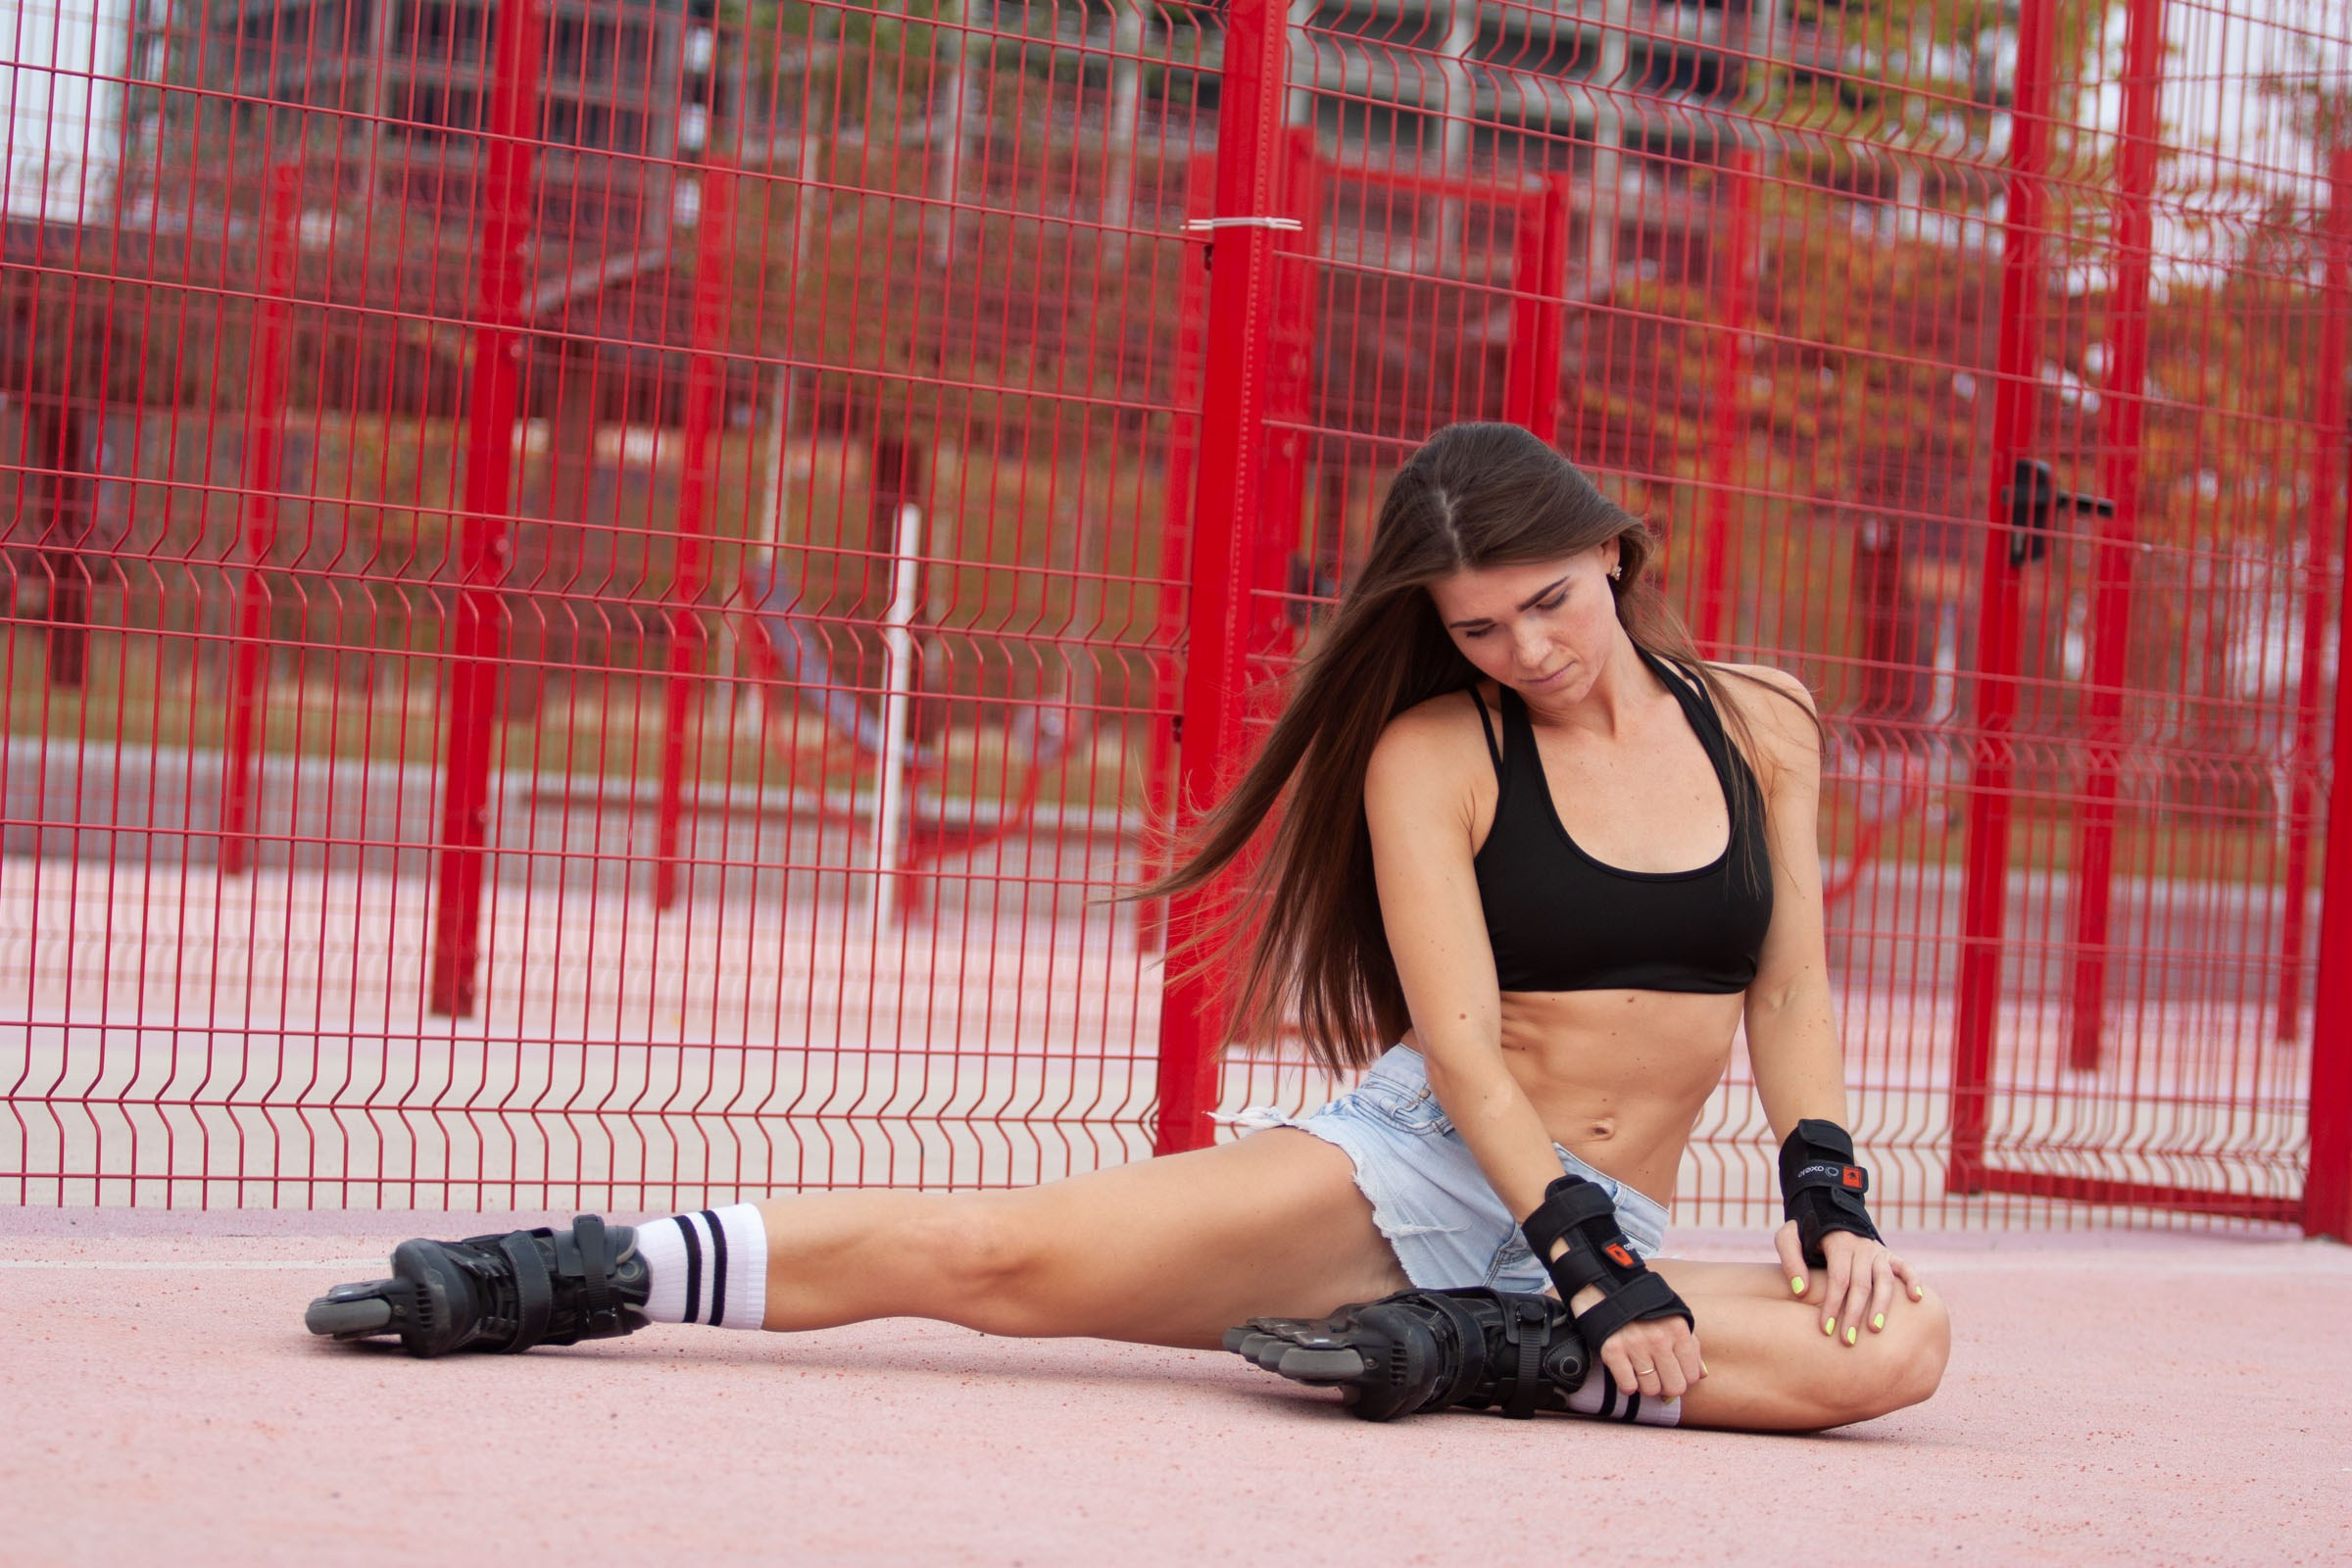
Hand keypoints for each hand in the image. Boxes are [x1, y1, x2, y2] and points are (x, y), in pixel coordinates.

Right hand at [1569, 1284, 1705, 1400]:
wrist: (1606, 1290)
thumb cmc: (1645, 1308)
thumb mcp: (1673, 1318)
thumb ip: (1691, 1346)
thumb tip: (1702, 1375)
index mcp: (1678, 1329)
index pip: (1692, 1375)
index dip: (1683, 1378)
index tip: (1673, 1372)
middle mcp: (1659, 1338)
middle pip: (1674, 1387)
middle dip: (1666, 1386)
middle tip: (1658, 1376)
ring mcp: (1635, 1345)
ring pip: (1651, 1389)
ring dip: (1646, 1385)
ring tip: (1641, 1371)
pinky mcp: (1612, 1350)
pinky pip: (1628, 1386)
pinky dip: (1627, 1385)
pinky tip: (1626, 1373)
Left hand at [1773, 1221, 1925, 1345]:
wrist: (1827, 1213)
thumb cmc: (1805, 1234)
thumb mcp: (1789, 1238)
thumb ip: (1791, 1261)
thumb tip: (1801, 1292)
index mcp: (1838, 1243)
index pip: (1839, 1278)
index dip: (1833, 1304)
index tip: (1826, 1329)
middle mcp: (1861, 1247)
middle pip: (1861, 1284)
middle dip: (1854, 1314)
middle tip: (1848, 1341)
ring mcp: (1877, 1251)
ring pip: (1884, 1280)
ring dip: (1881, 1306)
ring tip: (1875, 1330)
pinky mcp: (1889, 1255)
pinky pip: (1905, 1267)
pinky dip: (1913, 1281)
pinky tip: (1916, 1299)